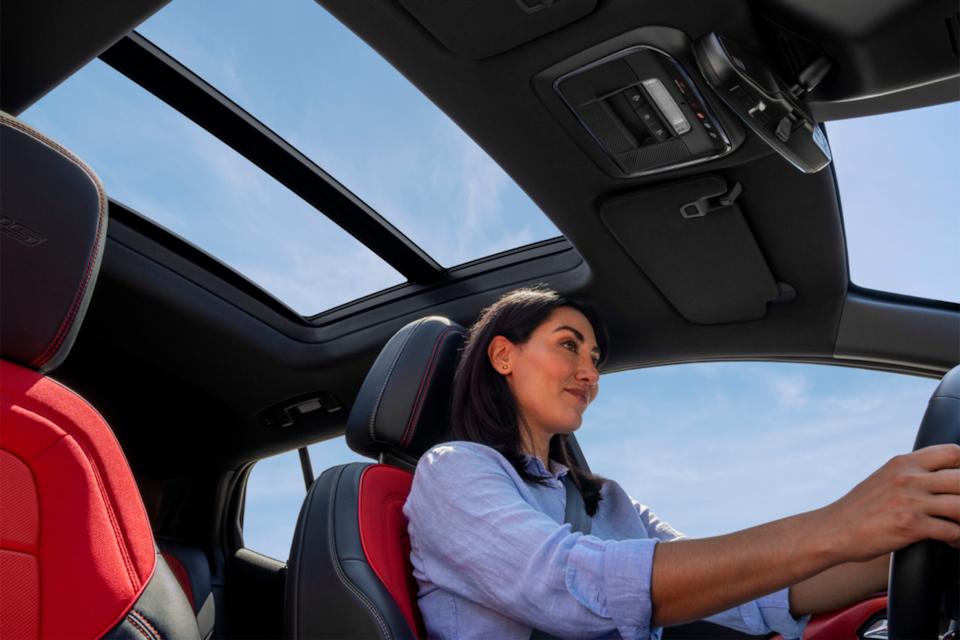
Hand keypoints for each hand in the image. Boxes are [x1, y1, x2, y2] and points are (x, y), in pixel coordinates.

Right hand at [823, 443, 959, 562]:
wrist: (834, 530)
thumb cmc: (860, 509)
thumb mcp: (885, 479)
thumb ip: (911, 474)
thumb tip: (942, 477)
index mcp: (903, 462)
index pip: (952, 452)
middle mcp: (908, 478)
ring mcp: (910, 501)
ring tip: (959, 526)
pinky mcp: (911, 525)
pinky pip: (952, 531)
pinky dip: (957, 539)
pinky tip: (950, 540)